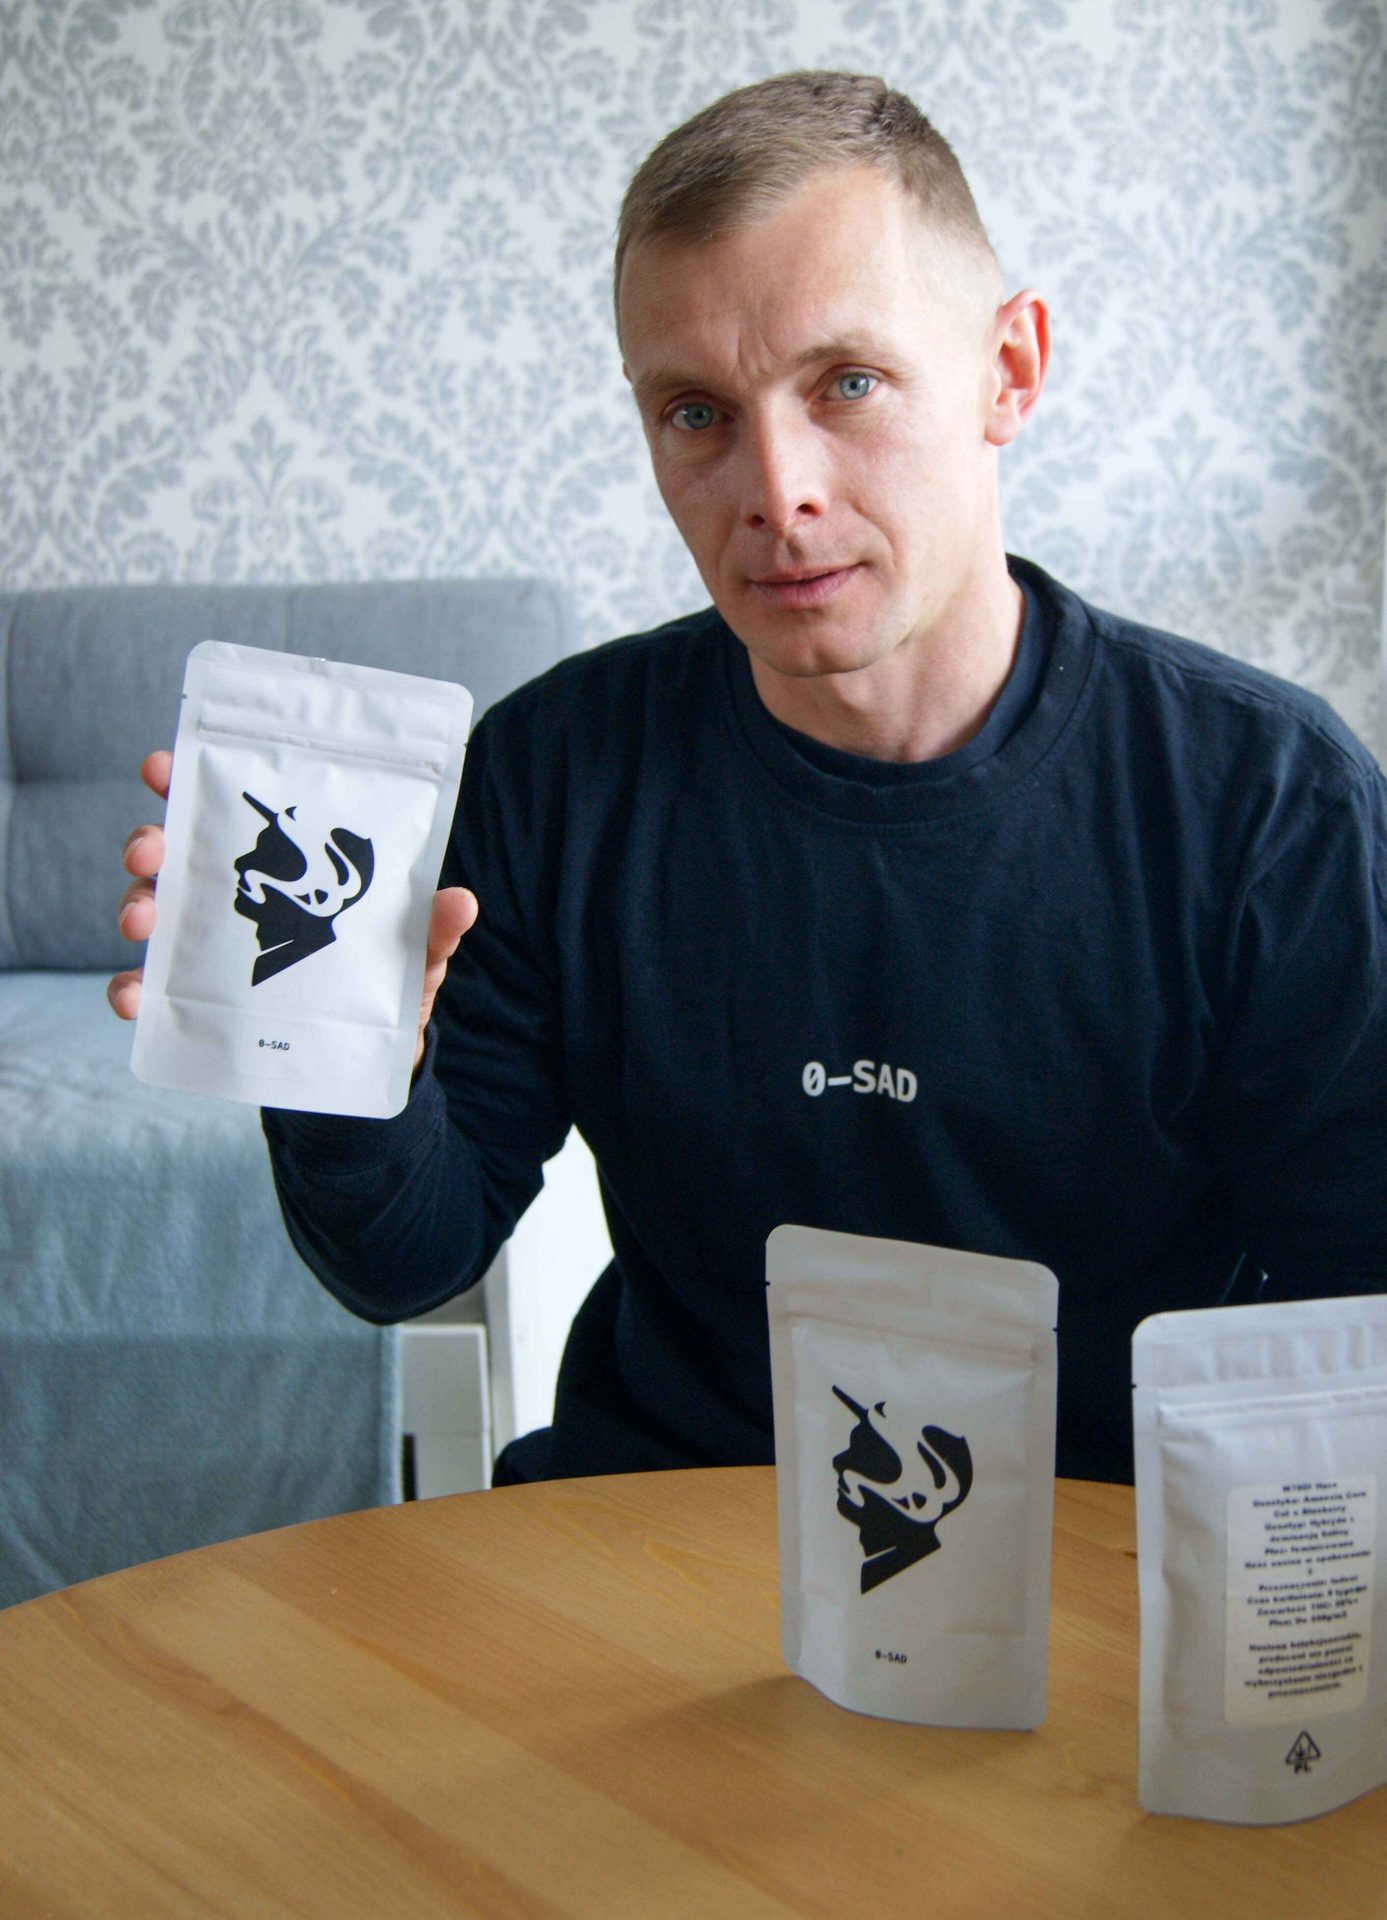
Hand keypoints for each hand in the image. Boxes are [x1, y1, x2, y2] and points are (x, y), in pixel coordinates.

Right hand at [108, 750, 478, 1071]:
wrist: (371, 1051)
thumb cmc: (387, 978)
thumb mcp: (415, 950)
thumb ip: (431, 927)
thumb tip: (461, 901)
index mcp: (277, 862)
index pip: (223, 807)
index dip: (186, 778)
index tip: (163, 763)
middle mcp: (229, 893)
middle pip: (171, 851)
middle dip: (148, 840)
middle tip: (150, 849)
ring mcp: (205, 945)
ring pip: (149, 909)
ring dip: (134, 907)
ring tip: (141, 922)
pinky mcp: (194, 997)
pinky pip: (149, 988)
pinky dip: (132, 990)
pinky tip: (134, 997)